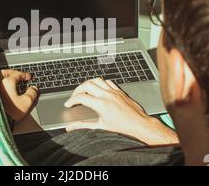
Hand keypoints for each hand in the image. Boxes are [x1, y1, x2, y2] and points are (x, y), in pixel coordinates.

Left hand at [0, 69, 38, 121]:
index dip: (24, 74)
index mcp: (7, 82)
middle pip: (4, 72)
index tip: (28, 77)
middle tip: (18, 74)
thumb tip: (34, 89)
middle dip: (12, 72)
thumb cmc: (10, 112)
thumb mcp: (27, 102)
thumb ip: (32, 93)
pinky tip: (3, 89)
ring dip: (4, 77)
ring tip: (10, 80)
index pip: (17, 74)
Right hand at [64, 78, 178, 145]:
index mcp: (101, 104)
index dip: (71, 100)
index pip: (81, 97)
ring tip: (84, 90)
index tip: (68, 104)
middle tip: (74, 97)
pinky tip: (98, 88)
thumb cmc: (123, 128)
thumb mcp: (100, 127)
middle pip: (86, 85)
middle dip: (77, 90)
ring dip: (88, 84)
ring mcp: (114, 91)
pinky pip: (107, 81)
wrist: (139, 125)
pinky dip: (100, 83)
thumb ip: (83, 126)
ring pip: (97, 80)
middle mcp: (107, 95)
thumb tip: (71, 127)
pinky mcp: (119, 91)